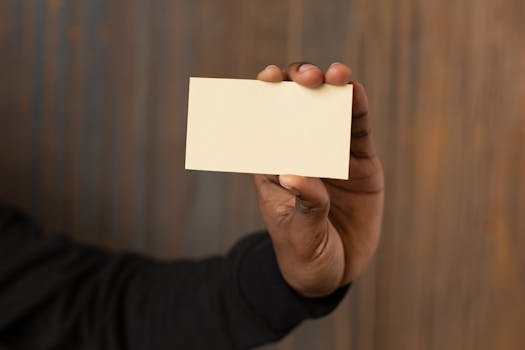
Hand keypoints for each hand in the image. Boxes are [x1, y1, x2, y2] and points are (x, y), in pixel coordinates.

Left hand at [253, 62, 383, 297]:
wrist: (335, 271)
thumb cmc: (304, 252)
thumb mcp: (299, 234)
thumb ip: (303, 206)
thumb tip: (296, 174)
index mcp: (273, 165)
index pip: (265, 122)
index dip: (264, 95)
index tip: (267, 78)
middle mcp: (301, 152)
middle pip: (296, 106)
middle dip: (299, 83)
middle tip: (306, 78)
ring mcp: (331, 153)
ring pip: (329, 109)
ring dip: (331, 86)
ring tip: (335, 74)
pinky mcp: (359, 161)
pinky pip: (358, 129)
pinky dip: (357, 107)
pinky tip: (354, 92)